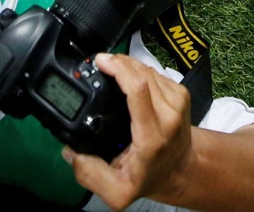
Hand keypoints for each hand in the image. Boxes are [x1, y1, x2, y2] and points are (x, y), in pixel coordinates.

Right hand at [62, 53, 192, 211]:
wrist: (181, 172)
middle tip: (99, 64)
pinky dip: (138, 71)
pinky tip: (127, 78)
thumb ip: (90, 176)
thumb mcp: (117, 191)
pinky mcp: (181, 93)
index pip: (138, 89)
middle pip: (142, 73)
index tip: (100, 62)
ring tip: (110, 69)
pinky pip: (155, 73)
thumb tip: (72, 152)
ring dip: (127, 65)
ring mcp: (177, 101)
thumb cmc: (149, 177)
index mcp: (152, 135)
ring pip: (148, 69)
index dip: (118, 69)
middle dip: (118, 62)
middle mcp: (168, 115)